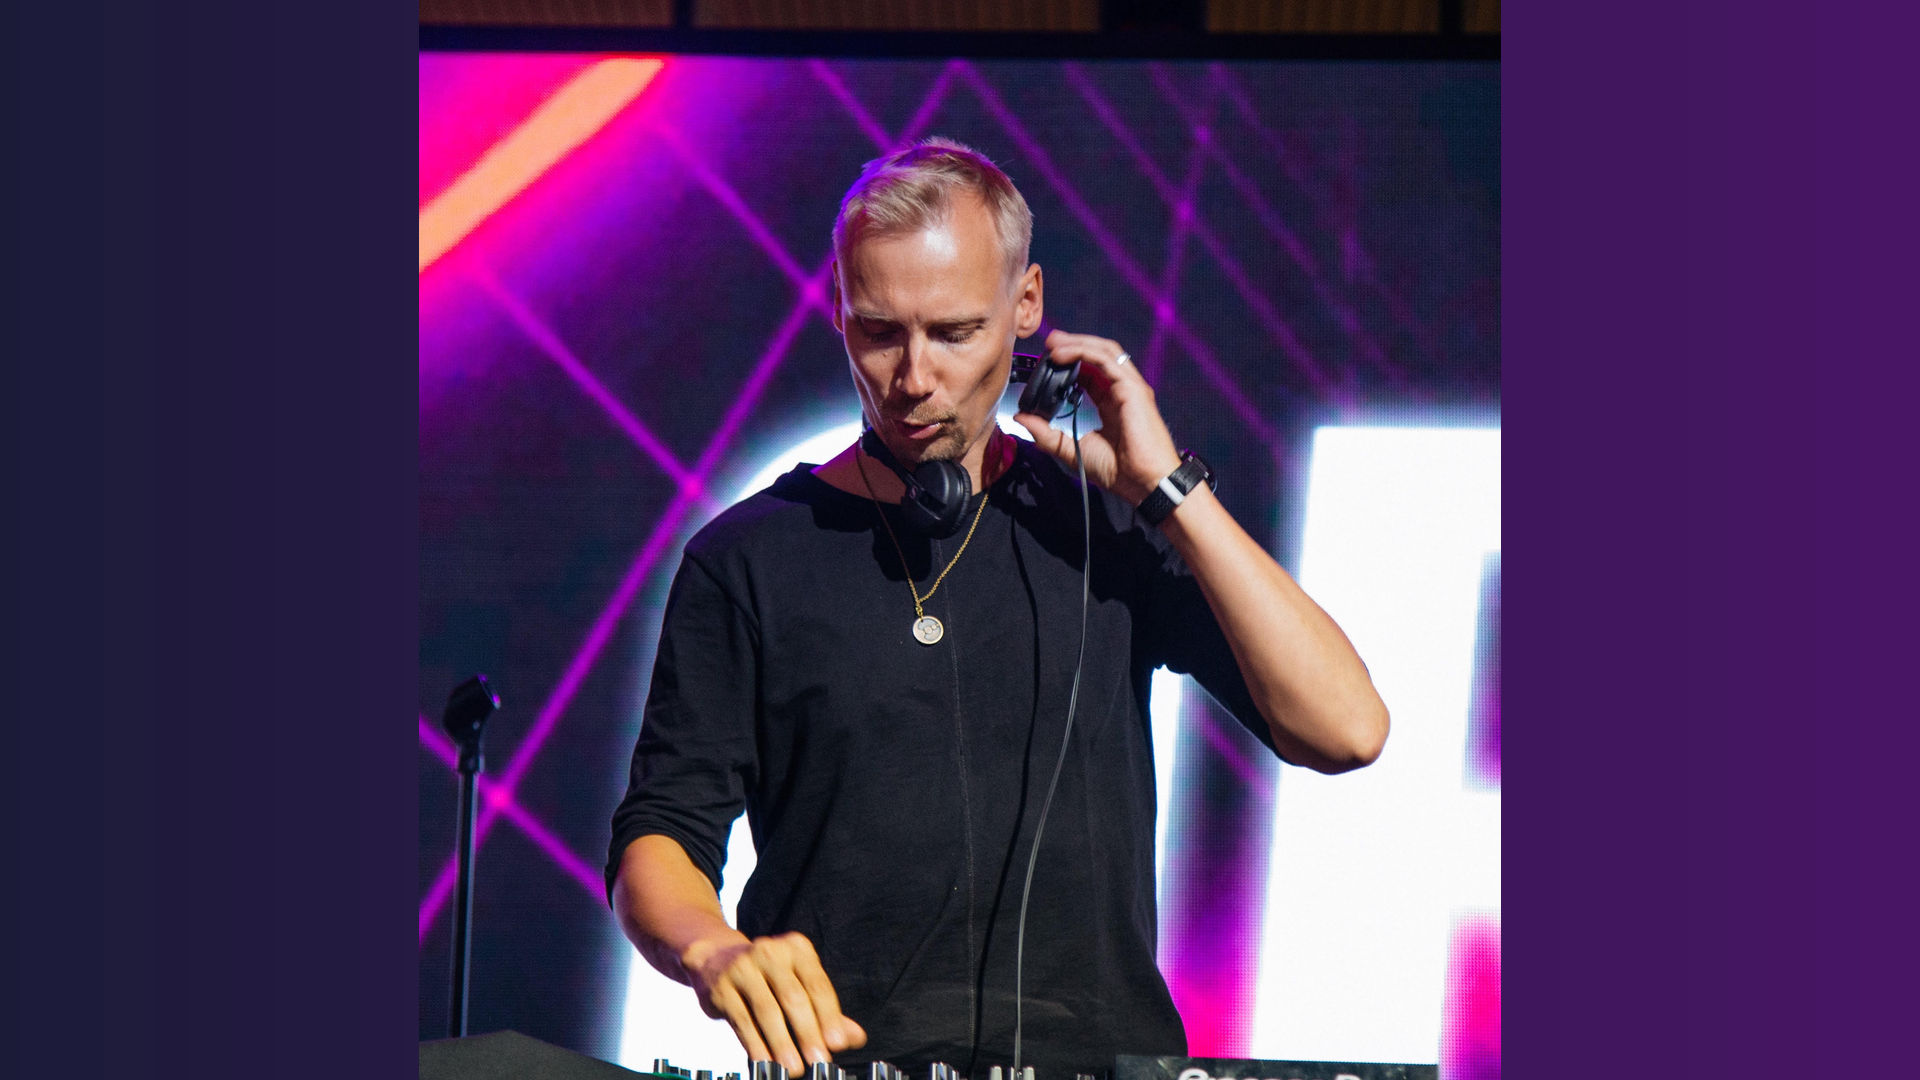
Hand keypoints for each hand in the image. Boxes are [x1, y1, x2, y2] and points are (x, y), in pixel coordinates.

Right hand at [680, 930, 867, 1075]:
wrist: (715, 960)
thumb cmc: (767, 978)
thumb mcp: (799, 985)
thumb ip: (827, 1011)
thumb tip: (855, 1037)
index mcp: (797, 949)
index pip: (817, 985)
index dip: (829, 1016)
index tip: (838, 1044)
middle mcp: (770, 952)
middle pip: (793, 997)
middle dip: (808, 1032)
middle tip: (819, 1060)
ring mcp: (742, 967)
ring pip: (767, 1010)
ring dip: (782, 1043)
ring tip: (794, 1068)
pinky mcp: (721, 987)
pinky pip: (742, 1021)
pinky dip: (756, 1045)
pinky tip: (766, 1063)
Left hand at [1014, 329, 1183, 504]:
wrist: (1144, 483)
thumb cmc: (1118, 472)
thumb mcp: (1071, 450)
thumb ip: (1046, 433)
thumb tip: (1022, 417)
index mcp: (1111, 404)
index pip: (1089, 374)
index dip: (1068, 364)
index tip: (1044, 362)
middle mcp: (1121, 391)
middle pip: (1097, 356)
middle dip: (1072, 345)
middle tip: (1047, 342)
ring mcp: (1129, 387)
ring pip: (1103, 351)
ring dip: (1076, 343)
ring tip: (1053, 343)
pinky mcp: (1133, 388)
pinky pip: (1106, 360)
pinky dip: (1083, 352)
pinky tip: (1062, 354)